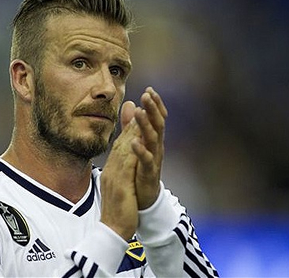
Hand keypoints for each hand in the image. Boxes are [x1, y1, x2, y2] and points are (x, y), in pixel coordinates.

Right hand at [100, 101, 140, 239]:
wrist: (111, 230)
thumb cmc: (117, 209)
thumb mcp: (119, 186)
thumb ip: (122, 170)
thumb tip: (124, 159)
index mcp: (113, 169)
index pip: (122, 143)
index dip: (131, 125)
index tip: (139, 109)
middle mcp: (112, 169)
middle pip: (122, 140)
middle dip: (133, 120)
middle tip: (142, 101)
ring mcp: (114, 177)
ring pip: (124, 149)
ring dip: (133, 130)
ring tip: (141, 113)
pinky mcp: (120, 186)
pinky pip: (126, 166)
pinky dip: (133, 152)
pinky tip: (138, 141)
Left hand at [132, 87, 167, 209]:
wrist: (142, 197)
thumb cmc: (139, 168)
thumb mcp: (136, 143)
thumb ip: (132, 124)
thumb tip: (130, 103)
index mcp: (153, 139)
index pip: (156, 118)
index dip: (155, 105)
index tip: (149, 90)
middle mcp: (157, 147)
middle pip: (157, 124)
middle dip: (153, 109)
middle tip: (147, 95)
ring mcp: (154, 160)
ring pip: (153, 139)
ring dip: (146, 124)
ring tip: (139, 112)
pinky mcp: (149, 173)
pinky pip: (146, 160)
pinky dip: (141, 151)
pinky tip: (134, 142)